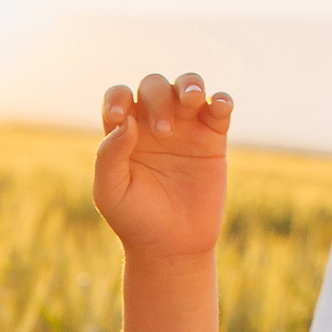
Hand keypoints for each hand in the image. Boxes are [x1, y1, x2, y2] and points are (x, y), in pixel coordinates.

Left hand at [92, 71, 233, 257]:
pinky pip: (219, 108)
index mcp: (124, 134)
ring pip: (188, 86)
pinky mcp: (213, 139)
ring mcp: (186, 129)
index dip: (118, 97)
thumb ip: (109, 155)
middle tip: (163, 134)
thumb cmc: (135, 220)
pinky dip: (222, 100)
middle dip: (158, 100)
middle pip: (154, 86)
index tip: (118, 115)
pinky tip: (219, 106)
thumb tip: (125, 119)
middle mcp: (153, 125)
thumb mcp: (110, 192)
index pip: (119, 97)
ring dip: (190, 85)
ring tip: (192, 101)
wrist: (172, 246)